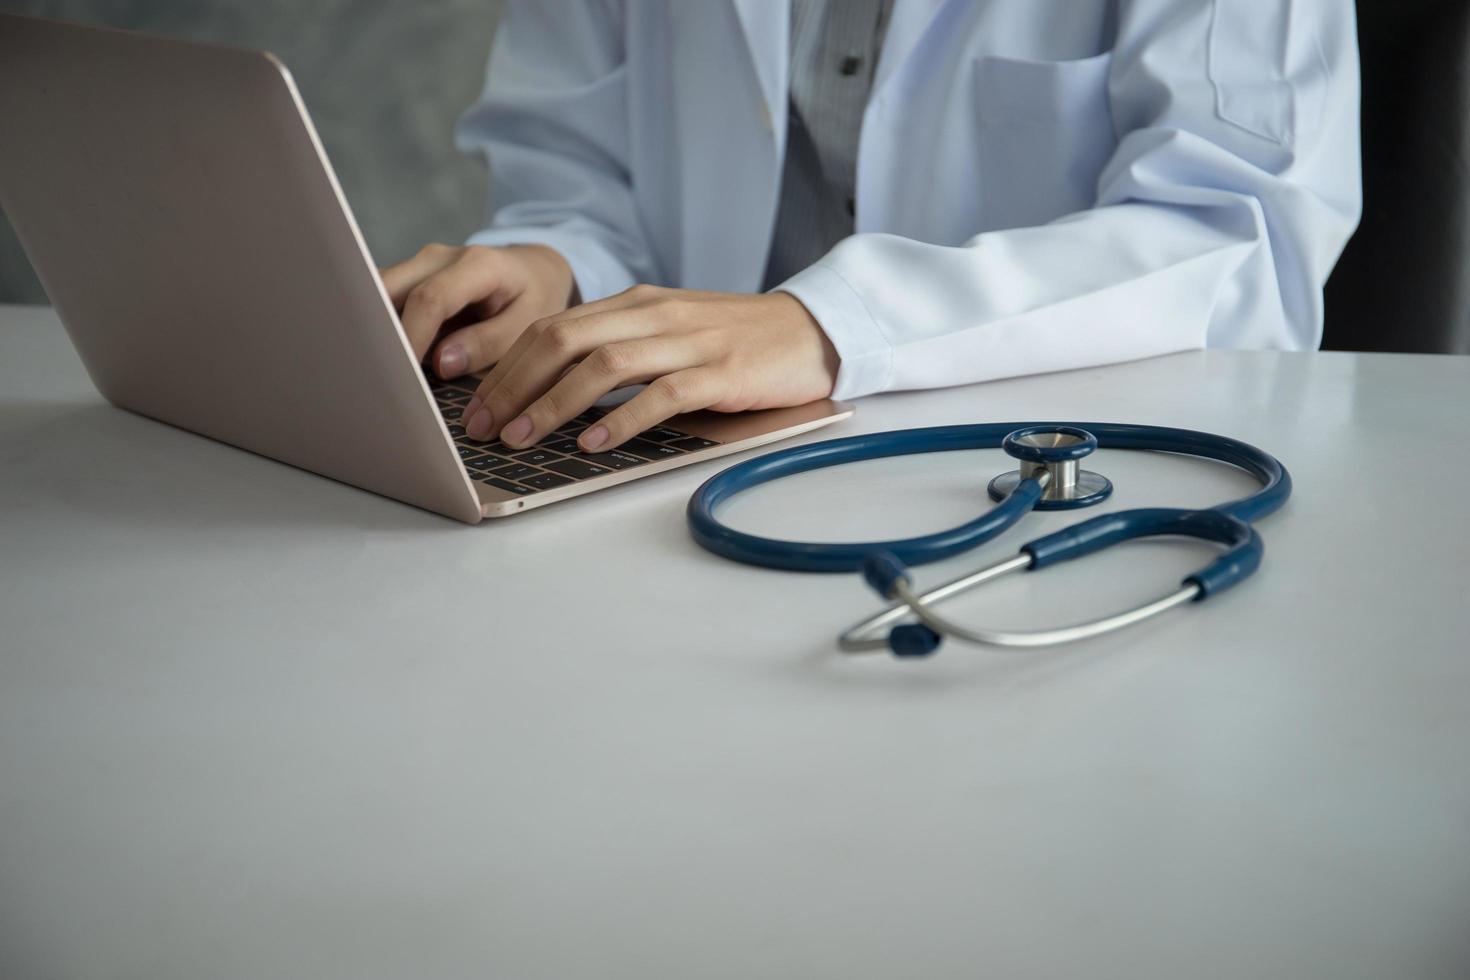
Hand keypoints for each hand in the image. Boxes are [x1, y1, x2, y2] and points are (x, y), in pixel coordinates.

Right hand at [378, 243, 576, 378]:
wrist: (532, 269)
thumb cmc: (533, 299)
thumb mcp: (528, 324)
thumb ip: (488, 343)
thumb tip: (440, 362)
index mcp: (477, 265)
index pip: (431, 299)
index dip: (412, 337)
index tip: (404, 374)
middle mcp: (439, 258)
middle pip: (388, 289)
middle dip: (377, 332)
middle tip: (374, 373)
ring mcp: (418, 265)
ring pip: (376, 293)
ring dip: (373, 330)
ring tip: (372, 368)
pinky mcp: (407, 278)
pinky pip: (381, 300)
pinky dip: (378, 327)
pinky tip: (381, 356)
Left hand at [460, 286, 839, 452]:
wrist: (813, 331)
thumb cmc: (736, 341)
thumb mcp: (669, 332)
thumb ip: (619, 349)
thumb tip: (553, 391)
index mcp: (635, 304)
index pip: (552, 327)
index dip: (506, 366)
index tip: (475, 406)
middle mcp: (654, 315)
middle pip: (563, 339)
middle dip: (513, 385)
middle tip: (482, 428)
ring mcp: (688, 342)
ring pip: (603, 365)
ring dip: (555, 404)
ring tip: (524, 439)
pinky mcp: (721, 372)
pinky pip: (661, 394)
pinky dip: (622, 420)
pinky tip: (593, 444)